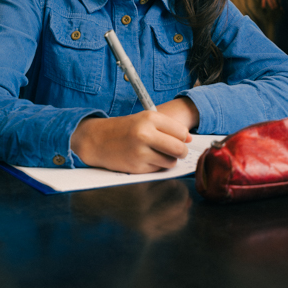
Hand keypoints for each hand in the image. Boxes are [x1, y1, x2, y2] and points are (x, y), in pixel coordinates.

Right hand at [71, 108, 193, 173]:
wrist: (98, 139)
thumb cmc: (125, 129)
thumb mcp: (145, 119)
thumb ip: (168, 127)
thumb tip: (189, 139)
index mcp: (150, 118)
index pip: (181, 132)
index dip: (184, 138)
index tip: (182, 140)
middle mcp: (145, 134)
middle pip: (179, 148)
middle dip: (182, 152)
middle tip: (178, 151)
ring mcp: (140, 152)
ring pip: (170, 161)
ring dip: (169, 160)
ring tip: (159, 154)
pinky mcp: (137, 167)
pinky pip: (158, 169)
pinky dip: (157, 166)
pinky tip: (147, 159)